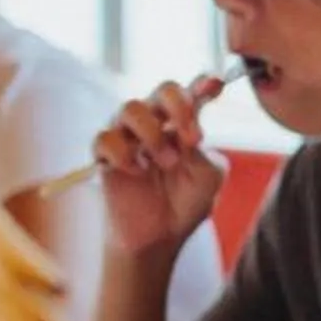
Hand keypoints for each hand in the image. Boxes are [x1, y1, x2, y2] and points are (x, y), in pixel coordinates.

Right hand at [92, 72, 229, 257]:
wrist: (160, 237)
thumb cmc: (186, 204)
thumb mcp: (208, 178)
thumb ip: (201, 151)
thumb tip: (187, 133)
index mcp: (184, 124)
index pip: (193, 93)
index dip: (203, 83)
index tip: (216, 84)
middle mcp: (156, 122)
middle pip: (163, 89)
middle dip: (179, 106)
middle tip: (192, 138)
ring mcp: (128, 136)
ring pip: (130, 107)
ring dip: (153, 134)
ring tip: (167, 163)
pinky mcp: (104, 155)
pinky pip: (105, 138)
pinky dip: (124, 154)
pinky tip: (137, 172)